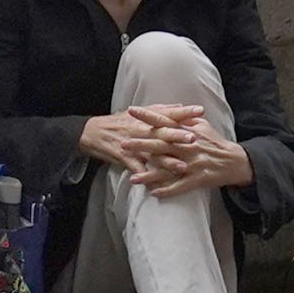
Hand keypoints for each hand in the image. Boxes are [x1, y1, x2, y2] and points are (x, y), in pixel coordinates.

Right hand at [78, 107, 196, 169]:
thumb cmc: (119, 122)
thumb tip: (180, 106)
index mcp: (146, 118)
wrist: (93, 132)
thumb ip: (161, 110)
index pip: (168, 114)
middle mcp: (141, 130)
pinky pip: (137, 170)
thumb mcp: (139, 112)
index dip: (184, 113)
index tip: (200, 111)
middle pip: (162, 133)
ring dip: (167, 162)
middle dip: (178, 136)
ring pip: (153, 154)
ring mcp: (133, 145)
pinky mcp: (125, 158)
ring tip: (182, 167)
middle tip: (194, 138)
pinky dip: (145, 178)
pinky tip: (155, 186)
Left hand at [123, 119, 257, 196]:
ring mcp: (192, 164)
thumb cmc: (215, 142)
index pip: (164, 121)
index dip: (148, 116)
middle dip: (141, 144)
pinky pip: (180, 186)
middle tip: (123, 143)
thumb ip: (185, 119)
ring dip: (149, 175)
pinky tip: (153, 194)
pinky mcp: (197, 179)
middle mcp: (188, 147)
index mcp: (188, 131)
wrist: (234, 161)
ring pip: (167, 169)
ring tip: (132, 178)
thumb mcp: (202, 125)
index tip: (132, 111)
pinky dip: (167, 191)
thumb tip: (171, 110)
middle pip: (161, 145)